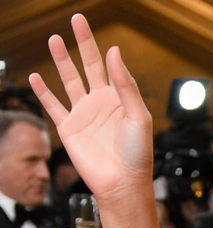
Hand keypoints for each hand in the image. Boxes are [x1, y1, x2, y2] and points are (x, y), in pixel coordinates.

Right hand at [28, 15, 153, 201]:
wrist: (122, 182)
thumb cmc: (137, 153)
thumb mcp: (137, 115)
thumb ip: (125, 84)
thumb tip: (113, 51)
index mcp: (120, 98)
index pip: (109, 66)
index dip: (100, 46)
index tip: (90, 26)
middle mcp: (101, 102)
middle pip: (88, 65)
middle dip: (81, 43)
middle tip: (76, 20)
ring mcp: (83, 114)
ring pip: (69, 80)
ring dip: (62, 60)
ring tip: (54, 39)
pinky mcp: (68, 128)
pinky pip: (53, 105)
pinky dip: (43, 91)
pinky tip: (35, 76)